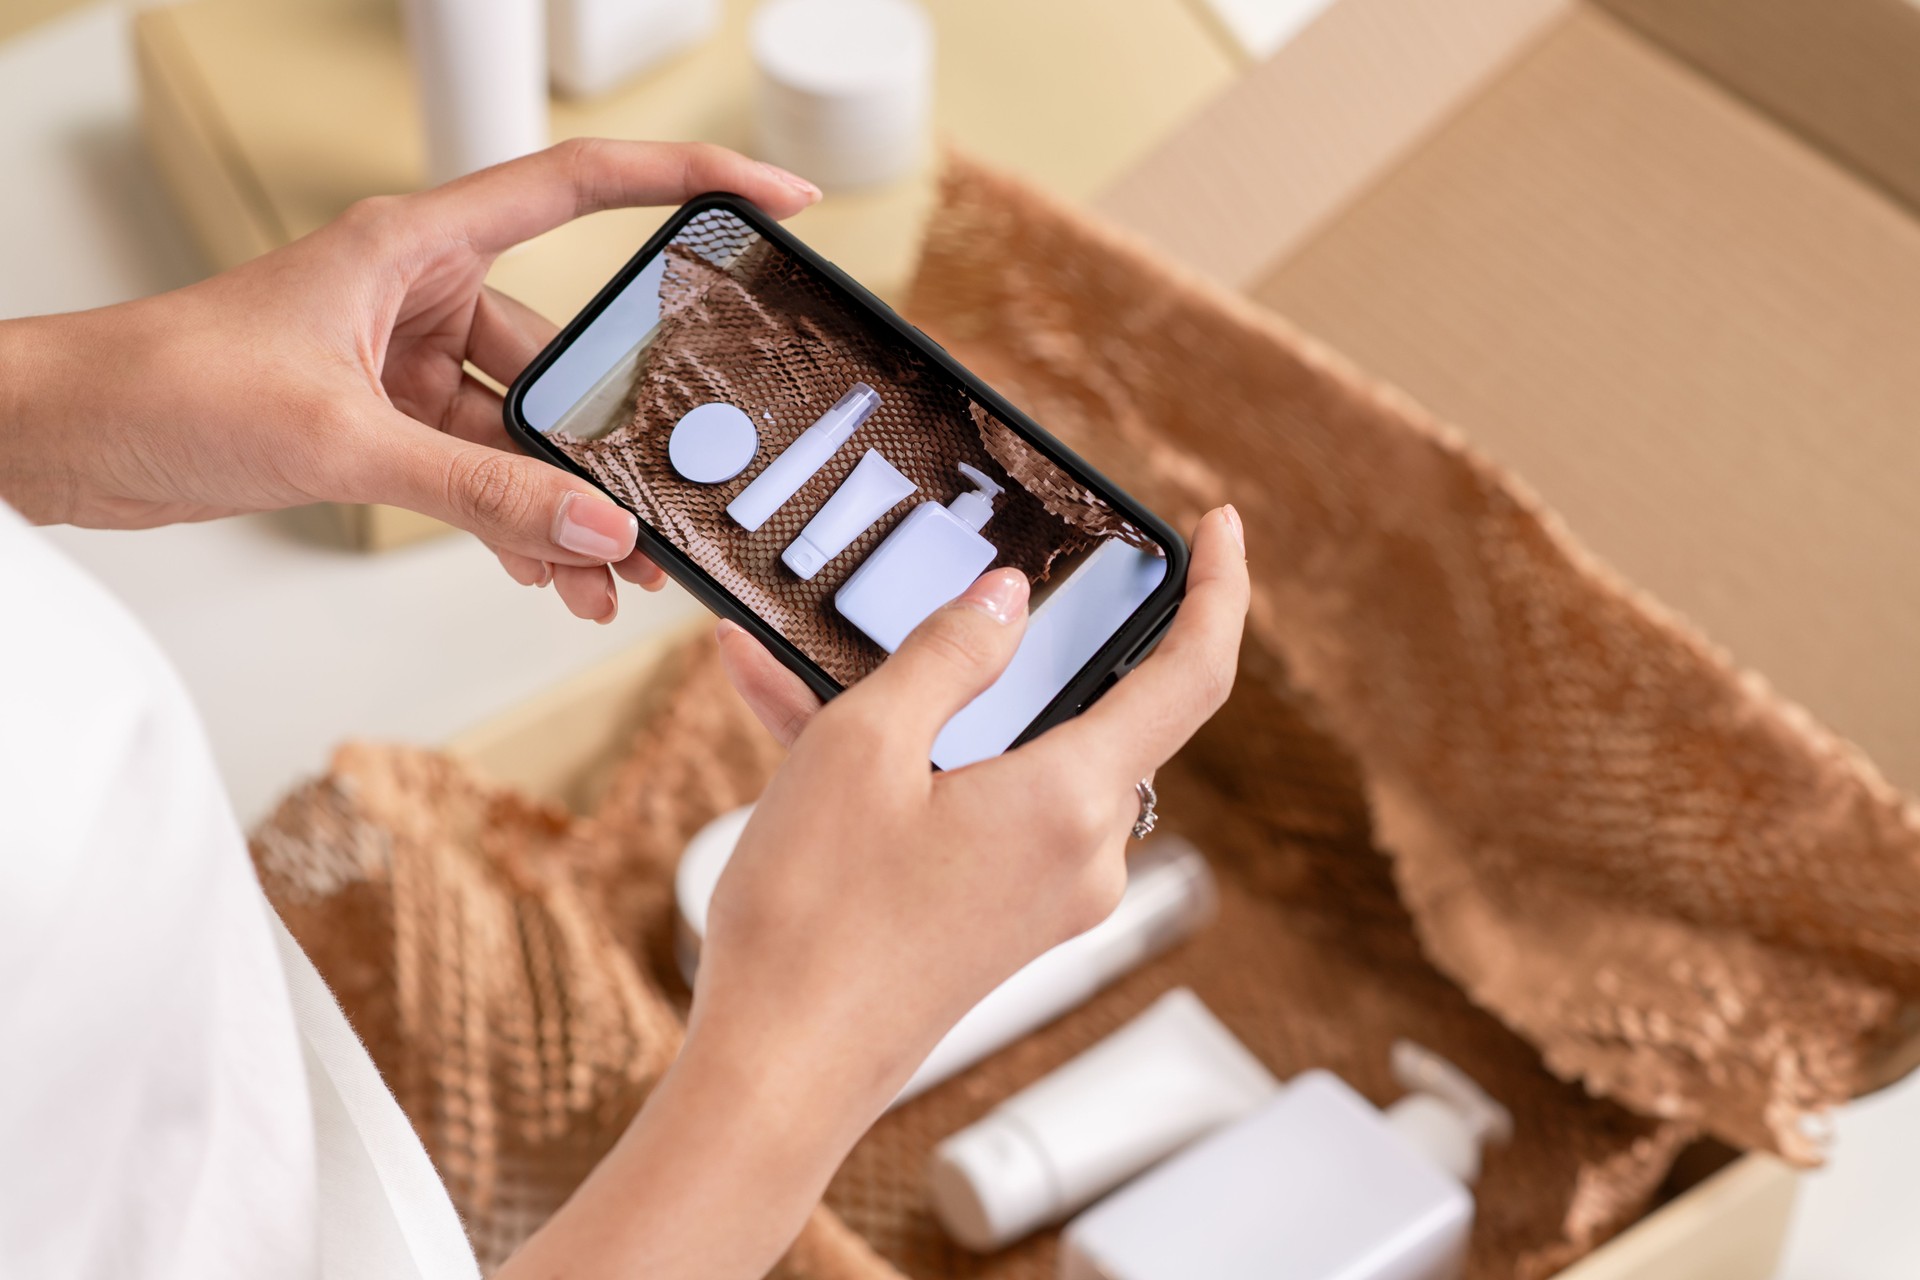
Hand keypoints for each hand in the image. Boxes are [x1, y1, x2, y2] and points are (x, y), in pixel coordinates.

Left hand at [0, 139, 819, 620]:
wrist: (64, 441)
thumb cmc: (160, 384)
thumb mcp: (341, 442)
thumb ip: (478, 491)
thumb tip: (594, 532)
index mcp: (418, 245)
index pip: (581, 188)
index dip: (687, 180)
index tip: (772, 198)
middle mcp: (422, 294)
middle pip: (568, 352)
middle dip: (618, 440)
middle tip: (674, 502)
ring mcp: (407, 361)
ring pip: (528, 430)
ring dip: (566, 504)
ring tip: (610, 575)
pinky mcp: (387, 420)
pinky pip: (485, 468)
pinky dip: (517, 521)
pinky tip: (548, 574)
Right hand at [500, 506, 1246, 1279]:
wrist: (775, 1077)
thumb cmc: (816, 920)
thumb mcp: (862, 747)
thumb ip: (947, 654)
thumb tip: (1007, 601)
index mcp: (1072, 801)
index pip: (1194, 674)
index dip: (1220, 590)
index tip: (1221, 527)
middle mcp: (1081, 855)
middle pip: (1084, 711)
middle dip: (1004, 648)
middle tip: (939, 593)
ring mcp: (1045, 895)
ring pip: (1008, 758)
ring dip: (920, 707)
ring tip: (793, 669)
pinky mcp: (1002, 920)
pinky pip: (973, 808)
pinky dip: (909, 767)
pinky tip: (795, 730)